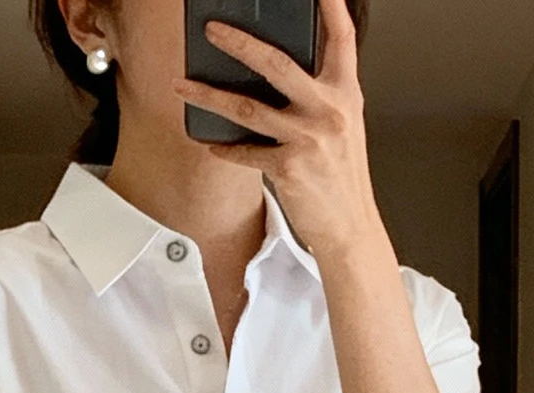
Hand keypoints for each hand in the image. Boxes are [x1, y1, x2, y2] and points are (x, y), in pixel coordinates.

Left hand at [176, 0, 379, 267]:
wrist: (350, 229)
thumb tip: (279, 74)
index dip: (331, 8)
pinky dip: (225, 148)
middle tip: (213, 29)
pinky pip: (246, 151)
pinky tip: (210, 143)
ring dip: (209, 95)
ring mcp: (308, 138)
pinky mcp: (288, 168)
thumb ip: (320, 95)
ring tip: (183, 85)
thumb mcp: (343, 126)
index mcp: (346, 94)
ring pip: (247, 107)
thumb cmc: (342, 178)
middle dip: (239, 43)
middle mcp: (329, 110)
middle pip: (277, 63)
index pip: (342, 39)